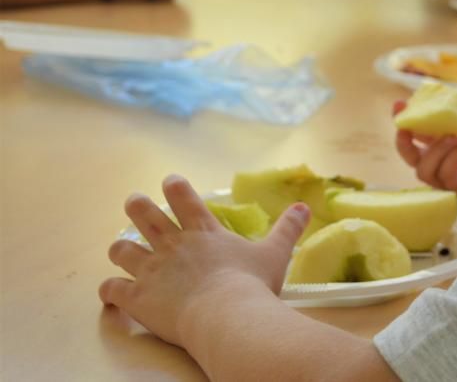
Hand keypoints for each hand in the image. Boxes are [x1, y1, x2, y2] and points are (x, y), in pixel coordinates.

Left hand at [100, 175, 309, 346]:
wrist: (227, 316)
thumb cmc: (252, 284)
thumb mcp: (275, 253)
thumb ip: (288, 228)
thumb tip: (304, 207)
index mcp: (202, 231)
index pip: (182, 196)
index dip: (174, 186)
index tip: (170, 182)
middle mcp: (172, 244)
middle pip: (142, 214)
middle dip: (136, 206)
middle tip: (135, 203)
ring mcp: (151, 270)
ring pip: (121, 249)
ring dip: (121, 249)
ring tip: (122, 250)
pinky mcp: (138, 297)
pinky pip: (112, 290)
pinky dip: (109, 290)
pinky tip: (112, 293)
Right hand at [394, 100, 456, 206]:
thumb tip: (446, 96)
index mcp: (445, 138)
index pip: (415, 131)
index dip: (403, 119)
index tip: (399, 104)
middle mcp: (443, 158)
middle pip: (410, 156)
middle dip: (403, 141)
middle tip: (407, 127)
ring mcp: (452, 175)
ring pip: (424, 169)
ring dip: (435, 150)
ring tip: (456, 135)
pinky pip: (446, 177)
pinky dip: (452, 159)